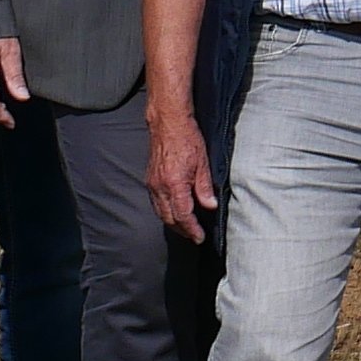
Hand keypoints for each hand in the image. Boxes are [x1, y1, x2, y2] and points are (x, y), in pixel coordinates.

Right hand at [151, 119, 218, 242]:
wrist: (168, 123)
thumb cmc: (187, 139)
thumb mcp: (202, 163)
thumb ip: (205, 187)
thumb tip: (210, 206)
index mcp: (174, 184)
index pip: (183, 215)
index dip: (192, 229)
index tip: (200, 237)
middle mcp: (160, 187)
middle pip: (169, 218)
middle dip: (182, 230)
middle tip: (195, 236)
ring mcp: (152, 184)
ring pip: (161, 212)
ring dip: (173, 223)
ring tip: (186, 228)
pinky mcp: (150, 180)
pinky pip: (156, 203)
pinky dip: (165, 212)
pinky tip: (174, 212)